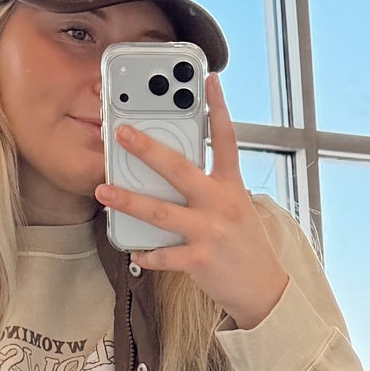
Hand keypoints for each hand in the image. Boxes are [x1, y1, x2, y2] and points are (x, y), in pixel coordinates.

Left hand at [95, 75, 288, 328]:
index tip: (209, 81)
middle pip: (179, 169)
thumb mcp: (238, 208)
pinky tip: (133, 250)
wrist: (264, 289)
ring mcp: (210, 232)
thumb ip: (213, 187)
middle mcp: (220, 204)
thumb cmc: (246, 246)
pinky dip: (147, 253)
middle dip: (147, 149)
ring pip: (161, 211)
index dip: (218, 108)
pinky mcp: (200, 260)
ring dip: (129, 200)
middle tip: (122, 133)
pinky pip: (165, 254)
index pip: (226, 139)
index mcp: (231, 187)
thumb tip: (178, 171)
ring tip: (105, 190)